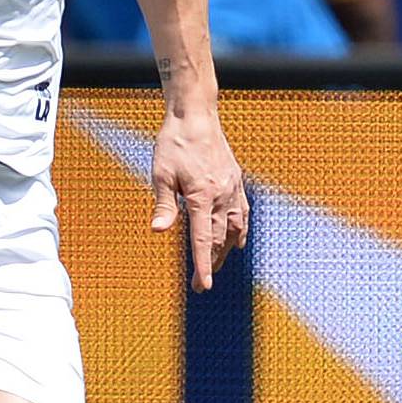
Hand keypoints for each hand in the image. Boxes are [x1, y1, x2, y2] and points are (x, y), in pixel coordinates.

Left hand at [150, 103, 248, 291]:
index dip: (202, 265)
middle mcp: (222, 195)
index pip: (202, 239)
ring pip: (235, 229)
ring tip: (217, 267)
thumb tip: (158, 231)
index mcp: (202, 196)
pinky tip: (237, 242)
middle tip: (200, 284)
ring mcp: (232, 188)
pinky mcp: (236, 180)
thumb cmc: (173, 143)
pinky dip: (240, 231)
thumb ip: (164, 205)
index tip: (202, 286)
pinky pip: (243, 212)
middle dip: (211, 264)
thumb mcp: (161, 174)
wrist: (196, 116)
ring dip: (226, 251)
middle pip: (219, 238)